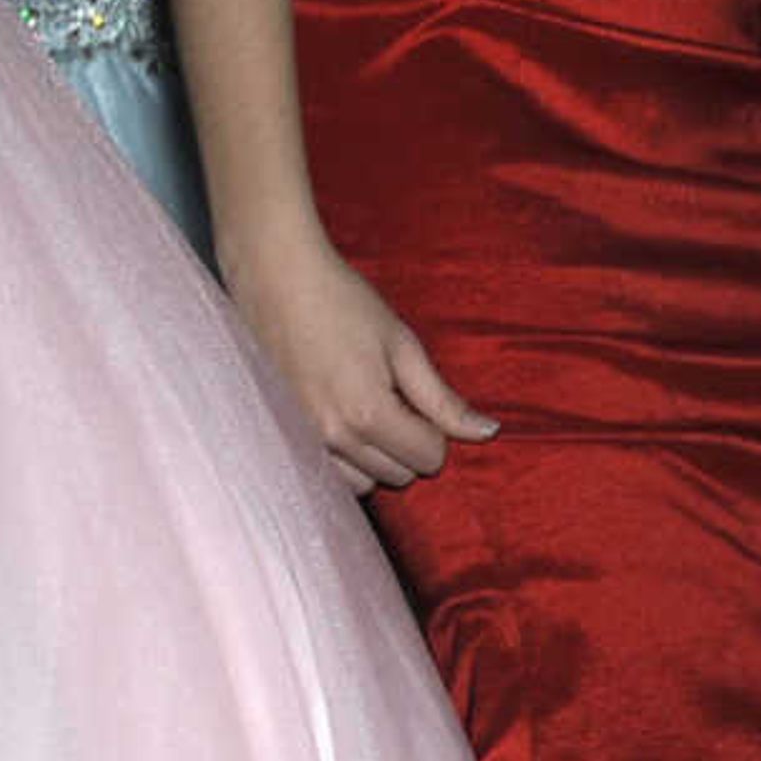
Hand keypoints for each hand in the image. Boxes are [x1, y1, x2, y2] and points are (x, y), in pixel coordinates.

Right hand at [232, 228, 495, 495]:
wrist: (273, 277)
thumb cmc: (341, 302)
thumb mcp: (401, 345)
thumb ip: (442, 399)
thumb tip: (488, 433)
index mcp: (369, 413)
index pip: (429, 457)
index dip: (436, 430)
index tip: (418, 396)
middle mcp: (333, 436)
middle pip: (398, 474)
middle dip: (408, 444)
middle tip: (393, 397)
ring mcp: (301, 438)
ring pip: (363, 483)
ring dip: (375, 458)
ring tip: (365, 411)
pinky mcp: (281, 432)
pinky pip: (326, 473)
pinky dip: (343, 460)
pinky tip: (339, 420)